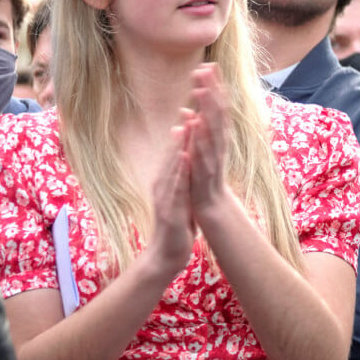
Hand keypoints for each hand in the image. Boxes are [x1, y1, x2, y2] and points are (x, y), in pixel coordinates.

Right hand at [149, 119, 194, 277]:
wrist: (164, 256)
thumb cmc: (176, 225)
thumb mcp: (181, 195)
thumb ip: (182, 175)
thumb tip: (187, 154)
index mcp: (168, 179)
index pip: (178, 149)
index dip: (187, 127)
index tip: (196, 105)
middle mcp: (164, 183)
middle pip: (174, 152)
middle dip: (184, 128)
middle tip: (191, 103)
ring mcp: (165, 196)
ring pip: (173, 166)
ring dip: (180, 145)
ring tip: (188, 123)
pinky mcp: (169, 210)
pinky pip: (176, 188)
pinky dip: (180, 171)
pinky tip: (185, 157)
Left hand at [186, 63, 230, 218]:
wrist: (211, 206)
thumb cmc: (204, 176)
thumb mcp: (200, 150)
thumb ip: (196, 131)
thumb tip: (187, 112)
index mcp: (217, 137)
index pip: (218, 107)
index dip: (214, 86)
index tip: (209, 65)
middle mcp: (219, 143)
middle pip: (217, 112)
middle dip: (211, 90)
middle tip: (205, 67)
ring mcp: (214, 156)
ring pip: (212, 128)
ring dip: (207, 108)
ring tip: (200, 89)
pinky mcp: (206, 170)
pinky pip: (203, 150)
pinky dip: (199, 136)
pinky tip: (195, 122)